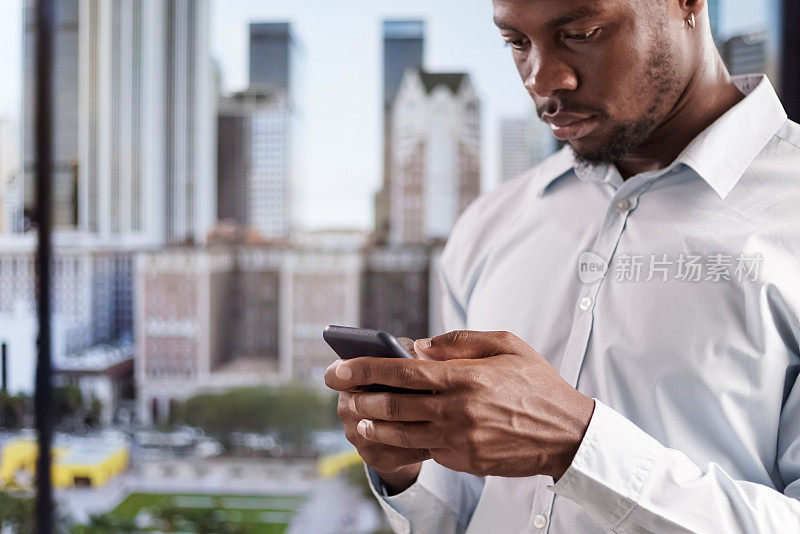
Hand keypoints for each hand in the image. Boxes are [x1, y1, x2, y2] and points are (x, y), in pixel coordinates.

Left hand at [327, 330, 595, 479]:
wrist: (568, 433)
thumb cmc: (536, 384)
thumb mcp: (505, 344)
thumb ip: (460, 341)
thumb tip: (419, 345)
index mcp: (465, 376)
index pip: (402, 370)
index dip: (365, 369)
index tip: (338, 367)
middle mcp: (457, 409)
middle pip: (393, 405)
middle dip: (358, 397)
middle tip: (337, 392)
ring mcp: (460, 439)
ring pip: (401, 433)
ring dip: (372, 425)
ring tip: (357, 417)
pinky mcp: (465, 461)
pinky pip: (424, 450)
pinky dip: (402, 442)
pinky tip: (389, 435)